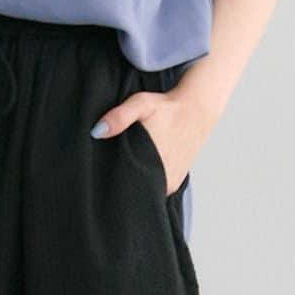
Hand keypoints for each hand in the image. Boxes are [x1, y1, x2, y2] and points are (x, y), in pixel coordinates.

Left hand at [91, 85, 217, 195]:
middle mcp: (161, 179)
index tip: (102, 168)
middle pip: (130, 188)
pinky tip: (144, 166)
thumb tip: (97, 132)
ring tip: (132, 162)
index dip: (108, 177)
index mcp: (149, 163)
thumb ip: (119, 116)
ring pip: (143, 191)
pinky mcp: (173, 184)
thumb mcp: (141, 104)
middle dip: (120, 179)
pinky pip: (155, 189)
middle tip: (117, 161)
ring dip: (134, 181)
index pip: (120, 183)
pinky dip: (147, 181)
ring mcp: (168, 184)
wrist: (197, 111)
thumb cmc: (168, 108)